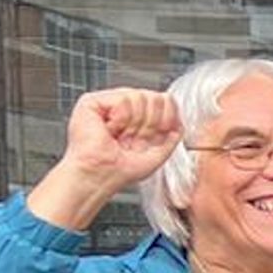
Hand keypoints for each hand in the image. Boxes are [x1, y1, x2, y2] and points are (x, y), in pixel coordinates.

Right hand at [60, 89, 183, 192]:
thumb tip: (180, 119)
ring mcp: (108, 103)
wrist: (103, 176)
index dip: (164, 120)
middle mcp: (122, 109)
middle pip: (153, 98)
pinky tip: (110, 129)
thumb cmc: (122, 170)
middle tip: (133, 139)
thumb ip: (172, 134)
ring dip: (134, 124)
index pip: (161, 103)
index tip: (152, 138)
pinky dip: (121, 119)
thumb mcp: (158, 152)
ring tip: (120, 136)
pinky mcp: (92, 101)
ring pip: (139, 97)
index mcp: (136, 119)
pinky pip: (123, 99)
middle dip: (149, 124)